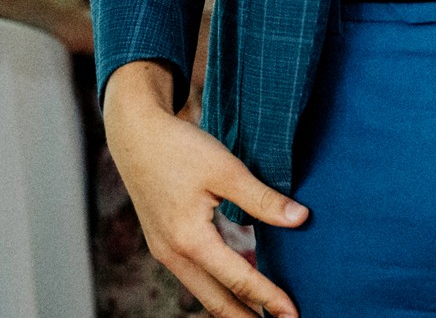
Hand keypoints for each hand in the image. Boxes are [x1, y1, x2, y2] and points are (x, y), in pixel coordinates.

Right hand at [104, 60, 308, 317]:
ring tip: (261, 316)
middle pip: (216, 300)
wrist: (135, 135)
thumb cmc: (180, 148)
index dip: (269, 297)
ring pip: (202, 292)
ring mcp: (165, 251)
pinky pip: (193, 277)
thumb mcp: (226, 169)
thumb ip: (262, 200)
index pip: (238, 279)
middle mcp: (173, 254)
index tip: (293, 313)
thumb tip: (300, 220)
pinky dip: (216, 289)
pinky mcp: (163, 243)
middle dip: (248, 317)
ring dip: (231, 307)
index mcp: (190, 239)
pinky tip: (234, 290)